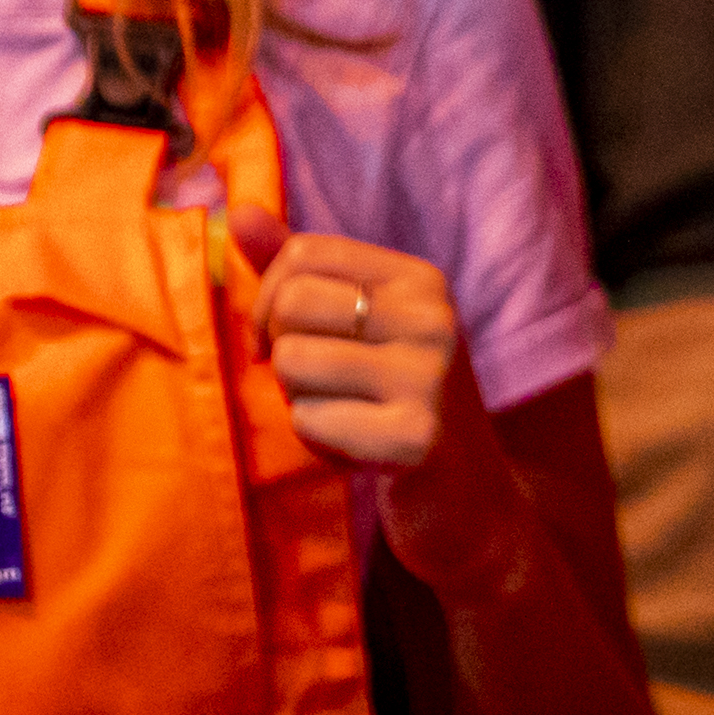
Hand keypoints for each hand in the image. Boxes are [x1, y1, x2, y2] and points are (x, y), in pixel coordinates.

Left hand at [233, 207, 480, 492]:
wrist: (473, 503)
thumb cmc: (398, 403)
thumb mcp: (363, 328)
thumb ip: (301, 272)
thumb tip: (240, 211)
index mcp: (420, 280)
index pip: (305, 253)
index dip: (269, 300)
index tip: (283, 340)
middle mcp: (432, 316)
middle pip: (292, 304)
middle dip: (281, 353)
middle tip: (315, 387)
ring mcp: (430, 376)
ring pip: (293, 362)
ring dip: (298, 402)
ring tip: (343, 416)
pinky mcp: (415, 438)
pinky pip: (310, 421)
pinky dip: (316, 442)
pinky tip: (357, 452)